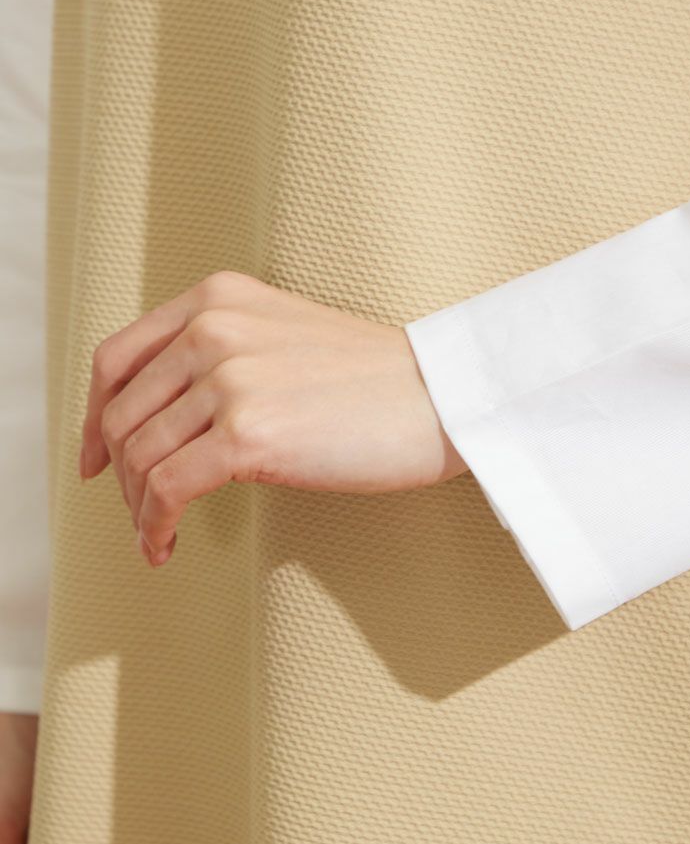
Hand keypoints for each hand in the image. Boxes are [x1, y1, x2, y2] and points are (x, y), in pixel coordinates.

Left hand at [79, 271, 466, 564]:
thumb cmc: (375, 380)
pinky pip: (167, 490)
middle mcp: (213, 328)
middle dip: (119, 473)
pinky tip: (166, 544)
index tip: (95, 455)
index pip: (117, 357)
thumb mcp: (282, 335)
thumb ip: (219, 354)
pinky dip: (155, 526)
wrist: (441, 398)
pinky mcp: (247, 433)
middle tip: (139, 508)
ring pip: (139, 457)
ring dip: (139, 509)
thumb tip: (158, 418)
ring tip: (158, 534)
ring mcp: (228, 378)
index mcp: (218, 299)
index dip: (93, 415)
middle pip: (122, 414)